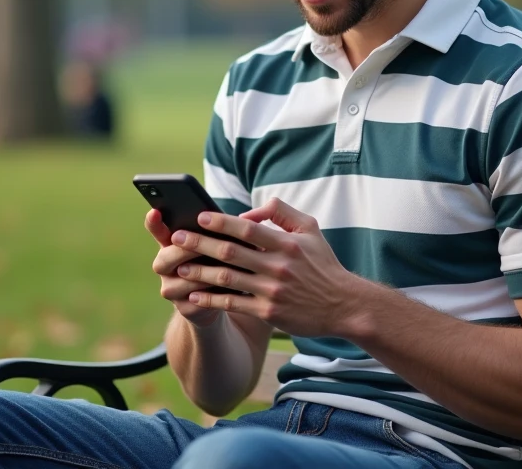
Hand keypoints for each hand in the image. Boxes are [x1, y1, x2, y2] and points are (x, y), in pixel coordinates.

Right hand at [144, 208, 220, 327]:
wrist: (217, 299)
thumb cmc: (218, 261)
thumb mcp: (218, 244)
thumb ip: (220, 231)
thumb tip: (243, 219)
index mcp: (171, 244)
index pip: (157, 230)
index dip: (153, 222)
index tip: (155, 212)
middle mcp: (165, 266)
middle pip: (166, 257)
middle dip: (186, 250)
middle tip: (202, 245)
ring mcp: (171, 288)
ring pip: (182, 280)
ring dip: (204, 273)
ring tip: (225, 267)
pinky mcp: (184, 308)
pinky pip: (195, 301)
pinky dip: (212, 294)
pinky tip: (229, 288)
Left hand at [170, 197, 366, 337]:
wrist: (344, 305)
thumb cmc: (323, 265)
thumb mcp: (310, 229)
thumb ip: (282, 213)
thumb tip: (253, 209)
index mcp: (286, 244)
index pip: (247, 228)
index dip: (221, 222)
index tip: (200, 216)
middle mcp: (278, 266)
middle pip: (230, 252)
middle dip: (200, 244)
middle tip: (177, 237)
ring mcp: (272, 291)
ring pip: (227, 279)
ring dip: (200, 272)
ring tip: (179, 266)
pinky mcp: (268, 313)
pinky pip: (233, 304)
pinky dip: (211, 300)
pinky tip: (193, 296)